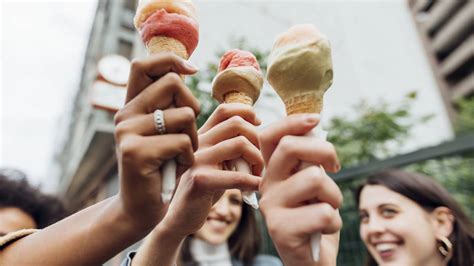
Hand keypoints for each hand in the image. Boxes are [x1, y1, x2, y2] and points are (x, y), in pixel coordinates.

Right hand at [113, 53, 199, 230]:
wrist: (142, 207)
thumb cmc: (163, 167)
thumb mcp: (165, 132)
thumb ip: (168, 104)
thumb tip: (186, 70)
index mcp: (131, 106)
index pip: (144, 64)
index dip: (171, 60)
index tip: (193, 70)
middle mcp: (124, 115)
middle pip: (173, 83)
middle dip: (192, 105)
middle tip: (187, 131)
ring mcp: (127, 133)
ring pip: (183, 115)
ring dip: (193, 137)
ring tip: (179, 155)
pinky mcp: (135, 153)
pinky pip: (182, 142)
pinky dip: (188, 156)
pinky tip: (173, 169)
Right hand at [159, 103, 262, 236]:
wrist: (181, 217)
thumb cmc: (206, 188)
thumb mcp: (218, 161)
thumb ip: (231, 144)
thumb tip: (259, 130)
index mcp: (202, 135)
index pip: (225, 110)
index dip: (247, 113)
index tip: (259, 126)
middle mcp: (197, 142)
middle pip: (236, 123)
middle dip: (258, 139)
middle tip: (261, 160)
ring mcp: (197, 159)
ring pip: (239, 144)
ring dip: (258, 160)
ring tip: (257, 176)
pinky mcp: (200, 180)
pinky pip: (236, 175)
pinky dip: (253, 181)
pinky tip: (256, 187)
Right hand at [258, 114, 342, 265]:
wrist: (311, 261)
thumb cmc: (314, 217)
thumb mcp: (312, 184)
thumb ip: (309, 159)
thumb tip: (315, 127)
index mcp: (272, 171)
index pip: (269, 135)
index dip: (292, 121)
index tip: (317, 119)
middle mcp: (266, 186)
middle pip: (290, 147)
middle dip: (325, 151)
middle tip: (334, 168)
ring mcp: (271, 208)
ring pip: (314, 179)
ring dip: (334, 195)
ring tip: (327, 209)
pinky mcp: (281, 230)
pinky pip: (323, 212)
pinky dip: (334, 222)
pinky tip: (323, 230)